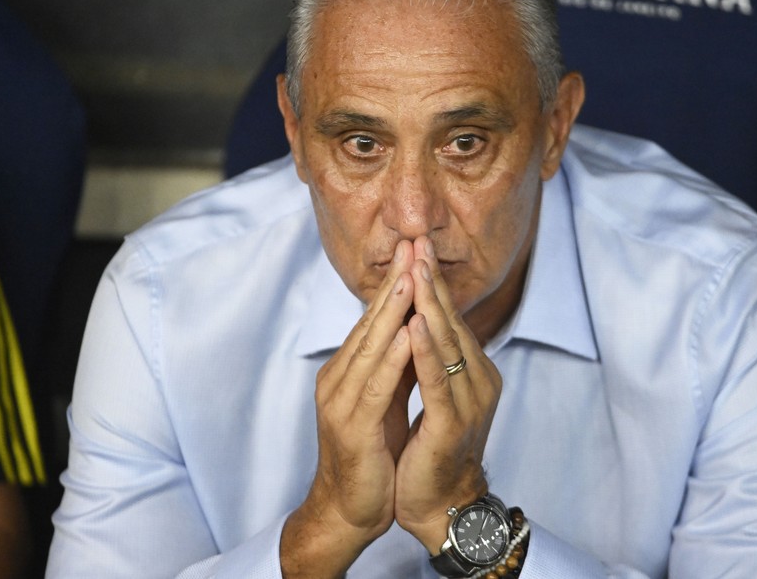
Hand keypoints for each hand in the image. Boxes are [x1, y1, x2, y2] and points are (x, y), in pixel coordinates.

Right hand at [282, 240, 416, 577]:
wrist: (349, 510)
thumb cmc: (371, 455)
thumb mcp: (385, 400)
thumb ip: (396, 366)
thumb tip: (418, 328)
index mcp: (347, 371)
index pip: (374, 319)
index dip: (395, 284)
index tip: (415, 250)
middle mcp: (338, 379)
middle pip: (369, 323)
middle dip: (394, 284)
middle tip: (412, 246)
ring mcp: (341, 402)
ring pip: (369, 348)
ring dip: (391, 312)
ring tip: (410, 278)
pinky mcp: (352, 427)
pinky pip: (373, 387)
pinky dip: (389, 359)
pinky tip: (404, 337)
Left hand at [394, 235, 503, 553]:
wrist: (438, 506)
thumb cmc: (429, 451)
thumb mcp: (434, 396)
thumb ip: (432, 360)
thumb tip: (420, 319)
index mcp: (473, 371)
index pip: (449, 319)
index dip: (431, 283)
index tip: (415, 247)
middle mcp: (478, 380)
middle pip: (451, 322)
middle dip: (431, 281)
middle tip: (416, 243)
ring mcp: (469, 401)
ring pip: (447, 344)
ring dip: (429, 305)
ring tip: (415, 270)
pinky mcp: (452, 423)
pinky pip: (437, 380)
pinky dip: (425, 350)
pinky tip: (414, 325)